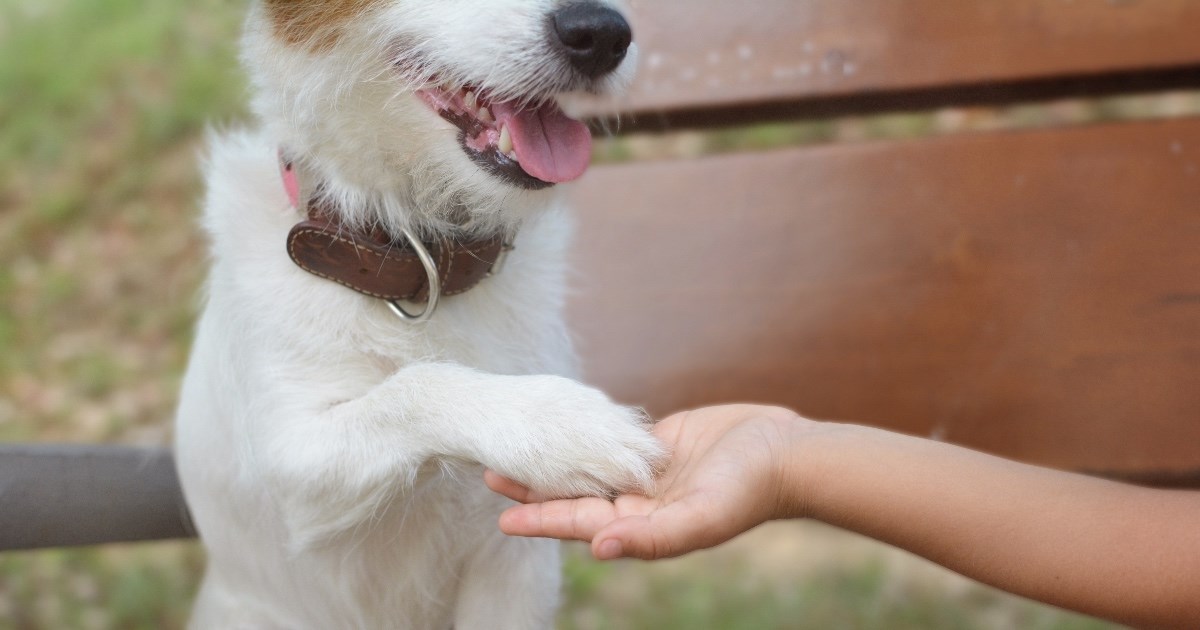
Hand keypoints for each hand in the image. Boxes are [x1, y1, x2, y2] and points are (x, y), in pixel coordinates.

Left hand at [486, 404, 806, 559]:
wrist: (787, 453)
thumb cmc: (749, 491)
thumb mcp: (701, 518)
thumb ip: (651, 538)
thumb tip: (597, 549)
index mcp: (645, 525)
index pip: (581, 523)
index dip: (541, 520)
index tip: (501, 518)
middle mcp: (641, 502)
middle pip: (577, 495)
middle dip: (535, 488)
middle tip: (490, 471)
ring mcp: (649, 472)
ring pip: (589, 465)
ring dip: (555, 458)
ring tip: (518, 446)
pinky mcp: (660, 443)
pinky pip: (614, 439)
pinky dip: (586, 434)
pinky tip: (562, 425)